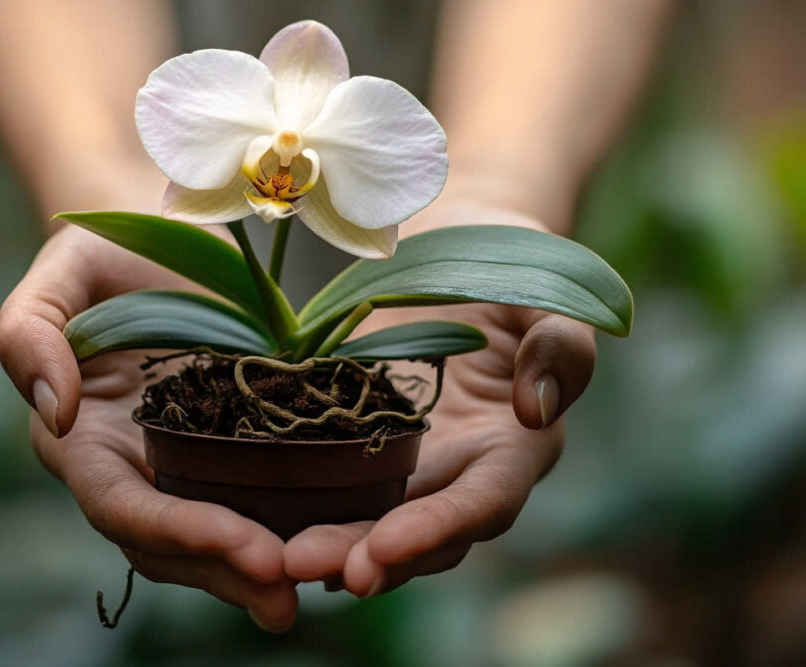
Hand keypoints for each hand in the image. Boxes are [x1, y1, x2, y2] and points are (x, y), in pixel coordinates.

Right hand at [0, 225, 298, 630]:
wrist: (158, 240)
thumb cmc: (96, 258)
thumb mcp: (55, 280)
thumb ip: (29, 337)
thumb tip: (58, 411)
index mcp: (82, 442)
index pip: (120, 505)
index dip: (173, 530)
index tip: (235, 542)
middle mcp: (134, 467)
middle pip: (171, 542)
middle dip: (225, 571)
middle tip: (285, 597)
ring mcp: (187, 460)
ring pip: (218, 534)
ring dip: (260, 568)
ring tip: (322, 581)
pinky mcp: (237, 443)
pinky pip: (261, 492)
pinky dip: (293, 519)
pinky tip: (340, 535)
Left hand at [283, 206, 596, 596]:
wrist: (456, 255)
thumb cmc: (512, 272)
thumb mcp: (550, 301)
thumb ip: (560, 352)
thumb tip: (535, 412)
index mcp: (511, 449)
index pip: (481, 503)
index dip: (436, 530)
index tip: (385, 548)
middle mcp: (457, 472)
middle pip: (415, 531)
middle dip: (363, 555)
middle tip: (301, 564)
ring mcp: (404, 461)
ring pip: (367, 518)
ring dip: (326, 542)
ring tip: (275, 557)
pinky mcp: (356, 440)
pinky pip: (330, 479)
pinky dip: (300, 502)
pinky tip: (257, 516)